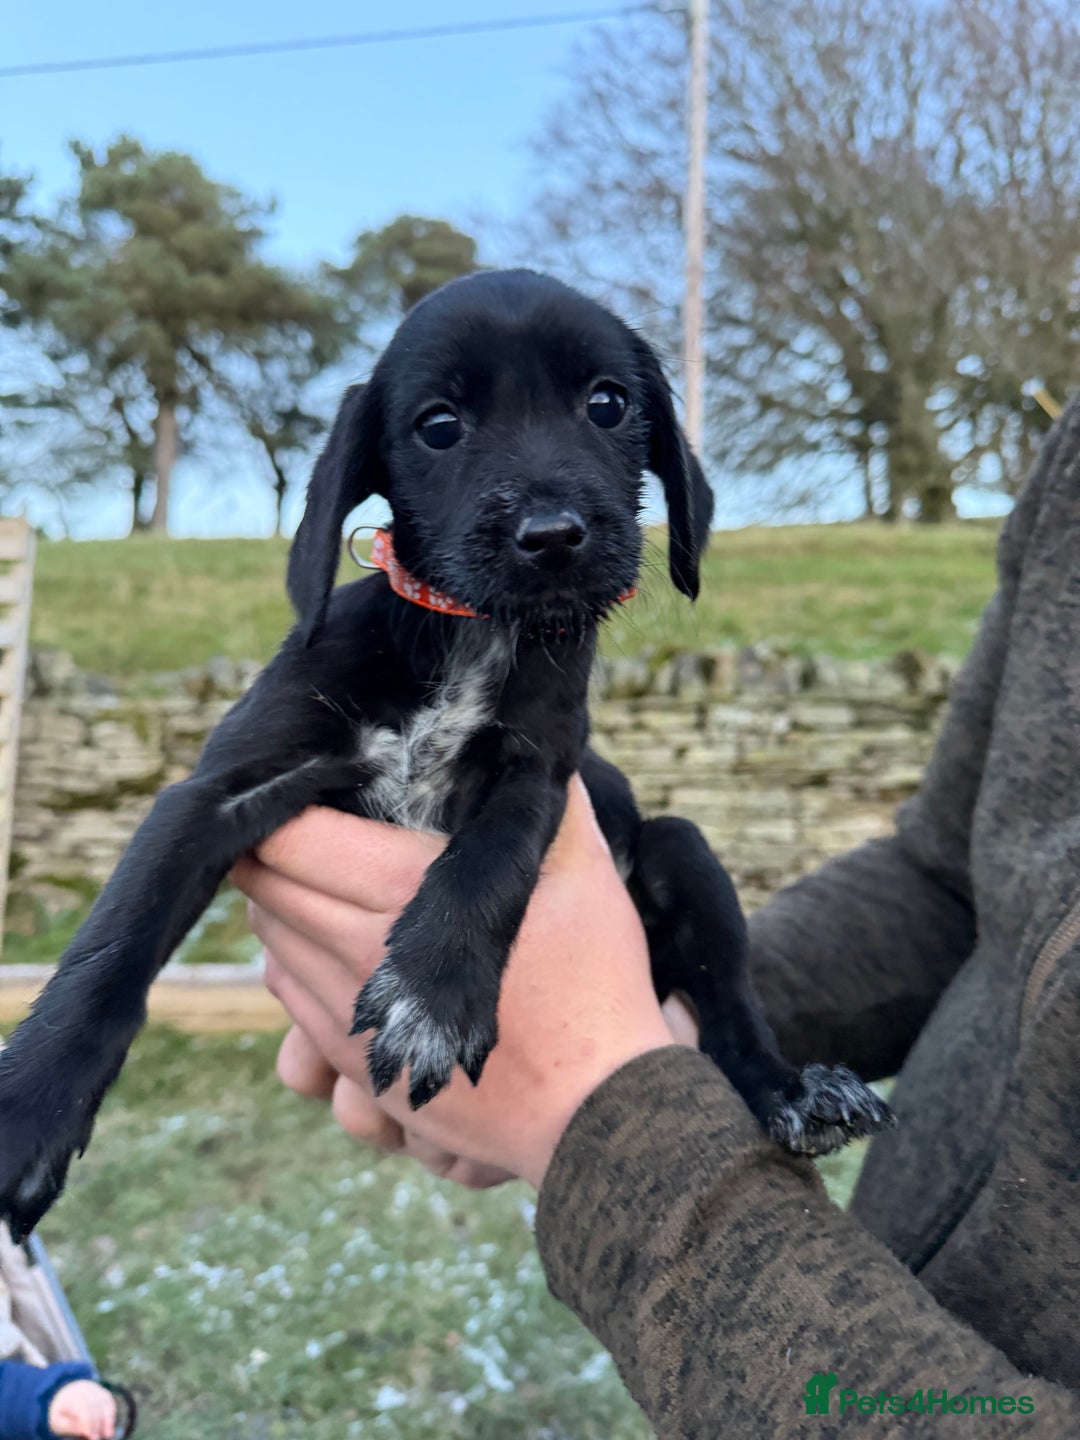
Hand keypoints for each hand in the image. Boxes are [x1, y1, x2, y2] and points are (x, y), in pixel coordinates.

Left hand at [47, 1379, 116, 1439]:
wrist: (66, 1396)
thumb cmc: (61, 1414)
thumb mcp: (58, 1422)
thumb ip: (69, 1426)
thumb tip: (84, 1431)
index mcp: (69, 1396)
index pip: (81, 1406)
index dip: (88, 1422)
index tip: (91, 1436)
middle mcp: (83, 1388)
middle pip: (94, 1403)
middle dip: (98, 1422)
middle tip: (99, 1438)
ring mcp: (94, 1388)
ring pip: (104, 1400)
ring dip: (108, 1418)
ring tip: (108, 1434)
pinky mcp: (101, 1391)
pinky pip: (109, 1401)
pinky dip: (111, 1413)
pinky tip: (110, 1426)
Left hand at [232, 779, 694, 1188]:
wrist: (598, 1111)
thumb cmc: (594, 985)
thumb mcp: (582, 872)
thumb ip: (544, 799)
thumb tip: (523, 740)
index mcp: (401, 895)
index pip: (290, 839)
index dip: (286, 808)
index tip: (309, 789)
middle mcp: (356, 956)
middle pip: (265, 889)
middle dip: (277, 853)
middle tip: (307, 828)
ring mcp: (348, 1019)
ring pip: (270, 947)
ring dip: (283, 911)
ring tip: (319, 883)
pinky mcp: (353, 1067)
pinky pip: (288, 1005)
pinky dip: (296, 967)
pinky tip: (334, 951)